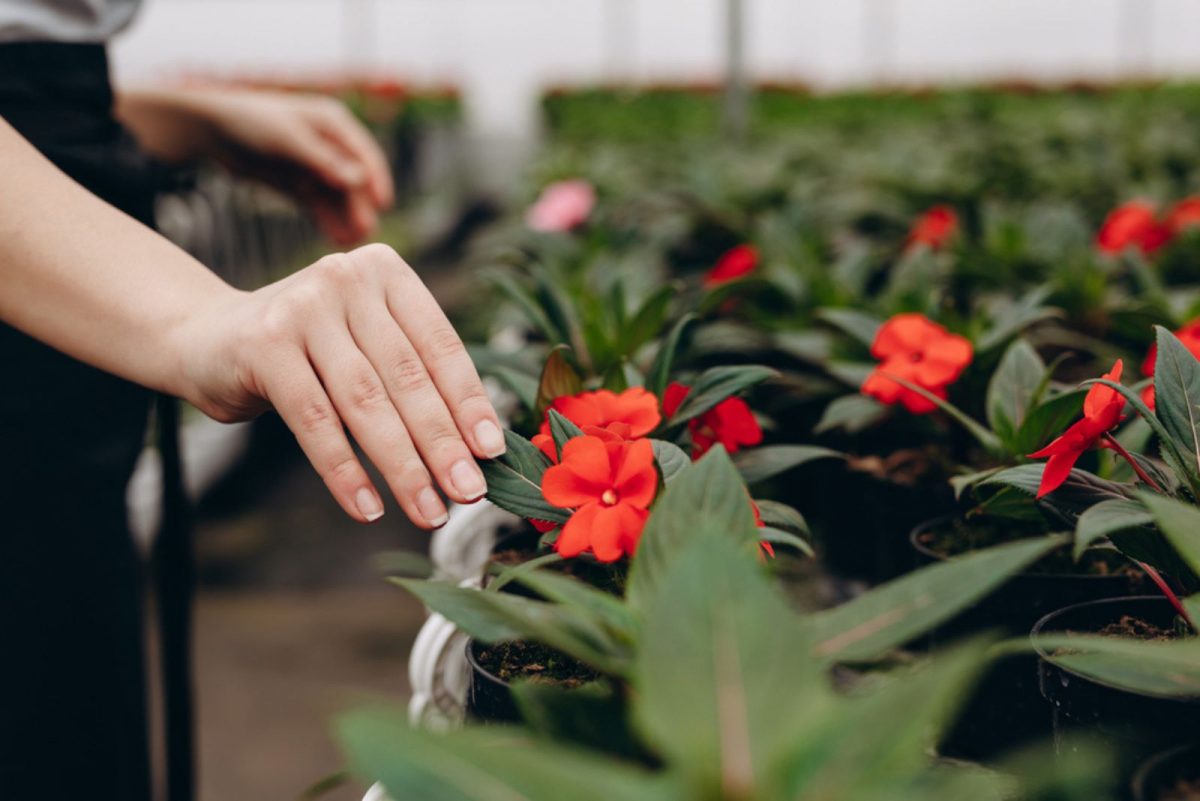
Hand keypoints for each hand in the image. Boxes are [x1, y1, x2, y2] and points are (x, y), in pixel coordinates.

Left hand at [119, 87, 393, 244]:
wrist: (212, 129)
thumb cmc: (251, 122)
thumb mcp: (289, 139)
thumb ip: (324, 161)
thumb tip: (359, 179)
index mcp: (334, 124)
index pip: (364, 154)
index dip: (375, 179)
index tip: (383, 204)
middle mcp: (331, 146)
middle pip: (354, 180)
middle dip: (360, 205)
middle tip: (366, 232)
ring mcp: (316, 167)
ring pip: (339, 197)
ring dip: (347, 217)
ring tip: (352, 241)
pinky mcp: (301, 184)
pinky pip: (321, 206)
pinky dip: (329, 221)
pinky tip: (337, 238)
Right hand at [173, 243, 504, 528]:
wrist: (205, 337)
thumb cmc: (307, 352)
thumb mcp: (364, 344)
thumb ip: (413, 375)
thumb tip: (477, 449)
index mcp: (387, 272)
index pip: (442, 346)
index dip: (470, 403)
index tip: (492, 453)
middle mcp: (347, 279)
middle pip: (408, 378)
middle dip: (443, 444)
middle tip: (469, 494)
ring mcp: (303, 308)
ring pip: (367, 403)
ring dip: (403, 466)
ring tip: (429, 512)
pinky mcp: (265, 346)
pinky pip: (317, 422)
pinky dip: (346, 472)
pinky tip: (368, 508)